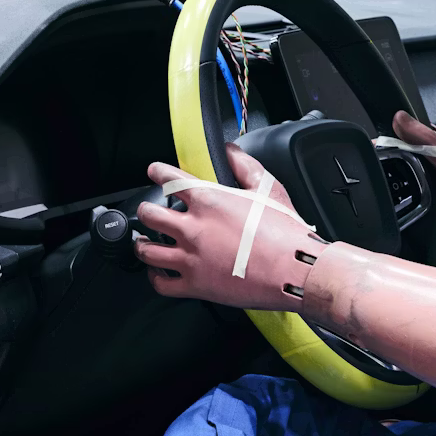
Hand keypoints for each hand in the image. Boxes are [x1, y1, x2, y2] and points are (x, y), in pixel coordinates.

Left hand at [135, 143, 325, 310]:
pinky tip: (158, 271)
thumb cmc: (284, 231)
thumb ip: (245, 165)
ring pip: (147, 250)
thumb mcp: (268, 188)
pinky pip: (160, 283)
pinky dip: (154, 276)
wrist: (293, 267)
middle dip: (146, 210)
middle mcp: (193, 228)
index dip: (157, 172)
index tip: (154, 172)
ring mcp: (191, 259)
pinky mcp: (195, 285)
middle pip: (149, 215)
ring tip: (145, 241)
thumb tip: (230, 151)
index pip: (170, 180)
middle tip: (150, 210)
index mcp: (209, 201)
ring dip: (142, 243)